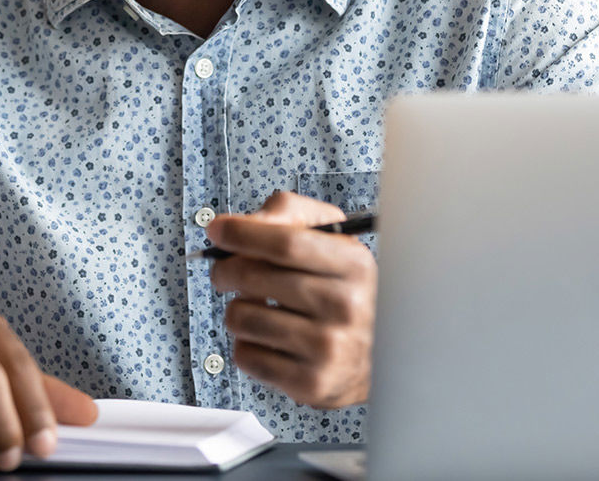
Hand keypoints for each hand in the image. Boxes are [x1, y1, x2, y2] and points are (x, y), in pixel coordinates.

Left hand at [205, 191, 377, 408]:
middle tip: (224, 271)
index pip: (286, 242)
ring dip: (237, 309)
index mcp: (354, 265)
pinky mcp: (310, 384)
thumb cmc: (344, 291)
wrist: (381, 357)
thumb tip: (241, 224)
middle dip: (225, 269)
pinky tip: (268, 339)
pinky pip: (245, 356)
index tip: (217, 229)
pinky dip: (246, 344)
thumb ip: (289, 215)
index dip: (243, 233)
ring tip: (258, 309)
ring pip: (241, 317)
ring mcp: (328, 349)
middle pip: (254, 277)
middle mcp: (345, 306)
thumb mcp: (332, 240)